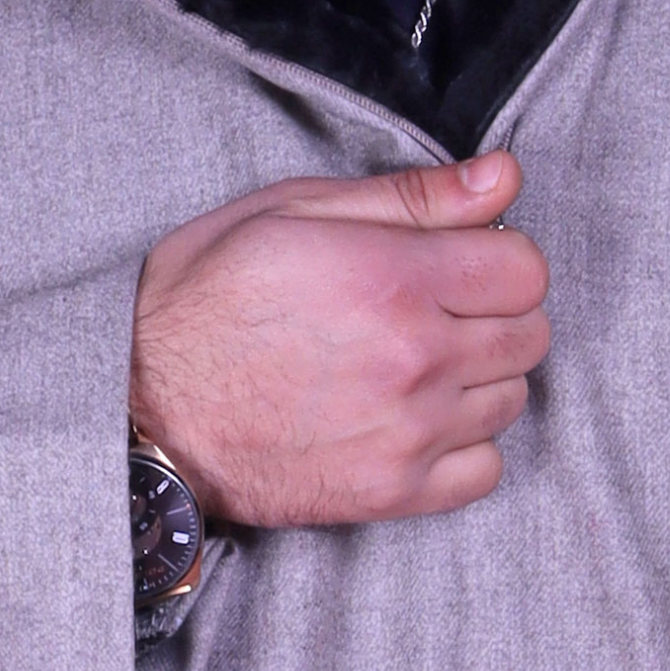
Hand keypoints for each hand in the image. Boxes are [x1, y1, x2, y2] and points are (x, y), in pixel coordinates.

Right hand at [128, 152, 549, 528]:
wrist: (141, 410)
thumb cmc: (202, 302)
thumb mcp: (291, 212)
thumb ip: (409, 198)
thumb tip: (503, 178)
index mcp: (396, 279)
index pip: (526, 270)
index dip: (495, 258)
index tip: (455, 264)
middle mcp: (416, 360)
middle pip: (528, 336)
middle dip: (493, 315)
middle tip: (433, 314)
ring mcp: (408, 434)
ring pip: (510, 401)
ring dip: (479, 380)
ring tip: (417, 368)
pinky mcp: (389, 492)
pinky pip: (484, 471)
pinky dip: (466, 448)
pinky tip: (419, 424)